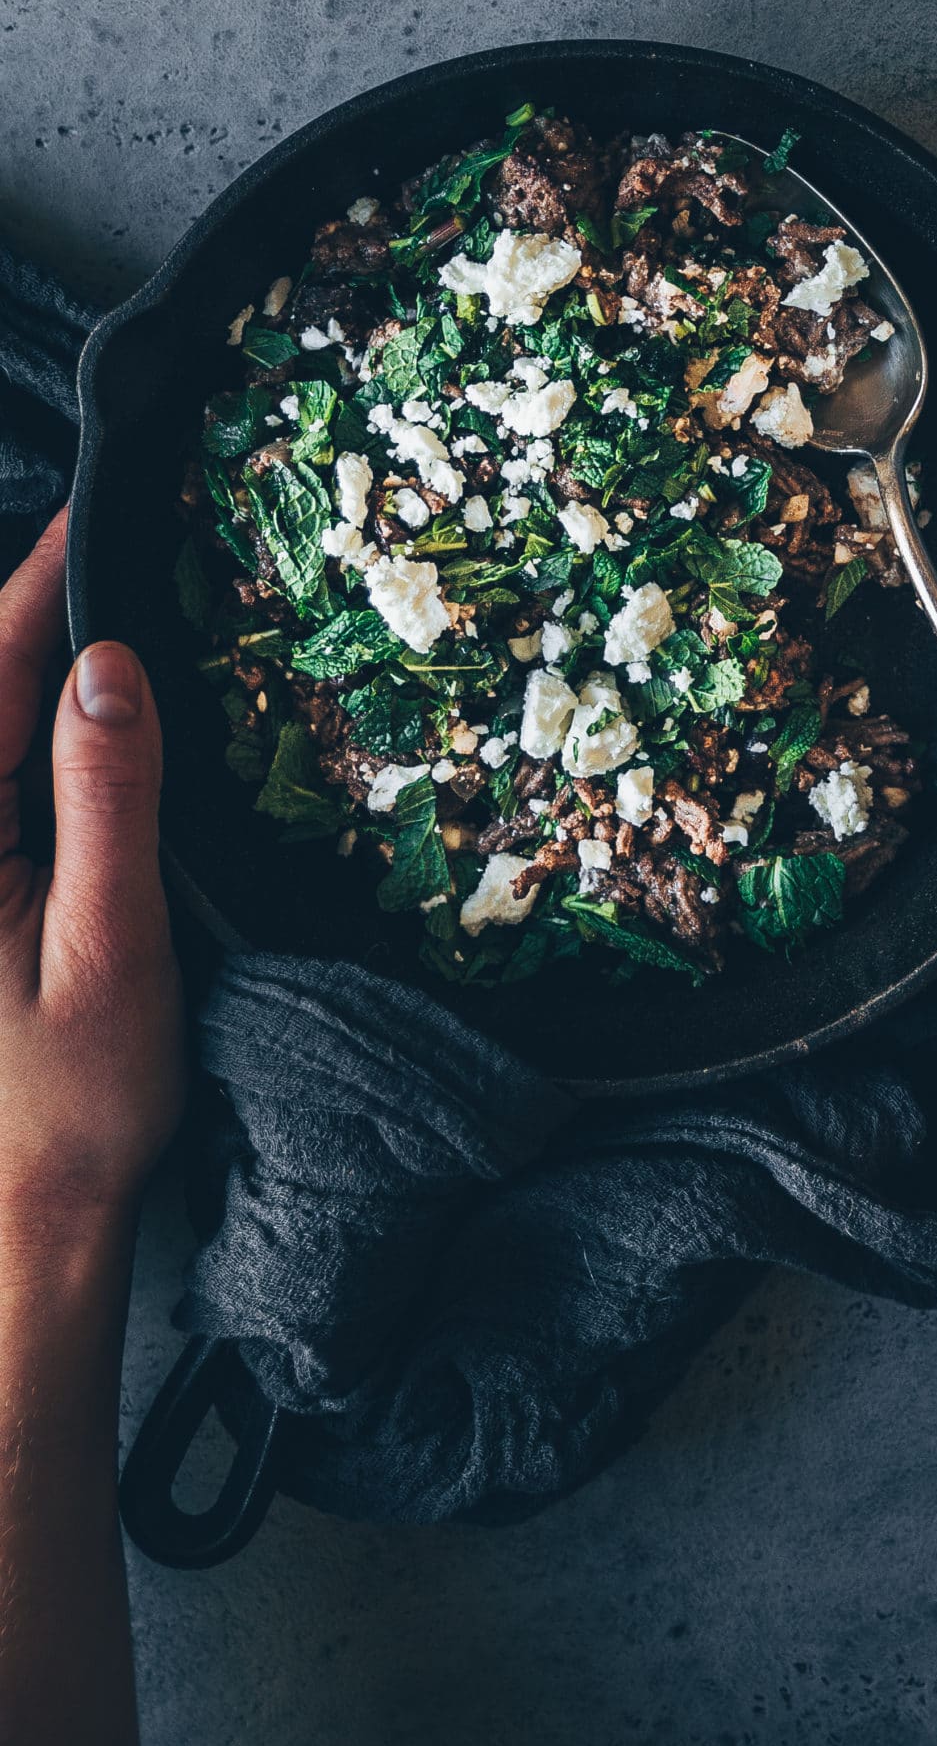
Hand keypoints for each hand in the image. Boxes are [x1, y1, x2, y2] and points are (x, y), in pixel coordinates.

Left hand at [0, 514, 180, 1745]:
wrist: (13, 1239)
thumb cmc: (66, 1117)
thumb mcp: (108, 953)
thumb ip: (104, 802)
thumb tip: (106, 665)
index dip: (39, 582)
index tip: (101, 506)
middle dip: (29, 607)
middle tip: (113, 525)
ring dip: (24, 665)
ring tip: (102, 589)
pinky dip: (25, 726)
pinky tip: (82, 706)